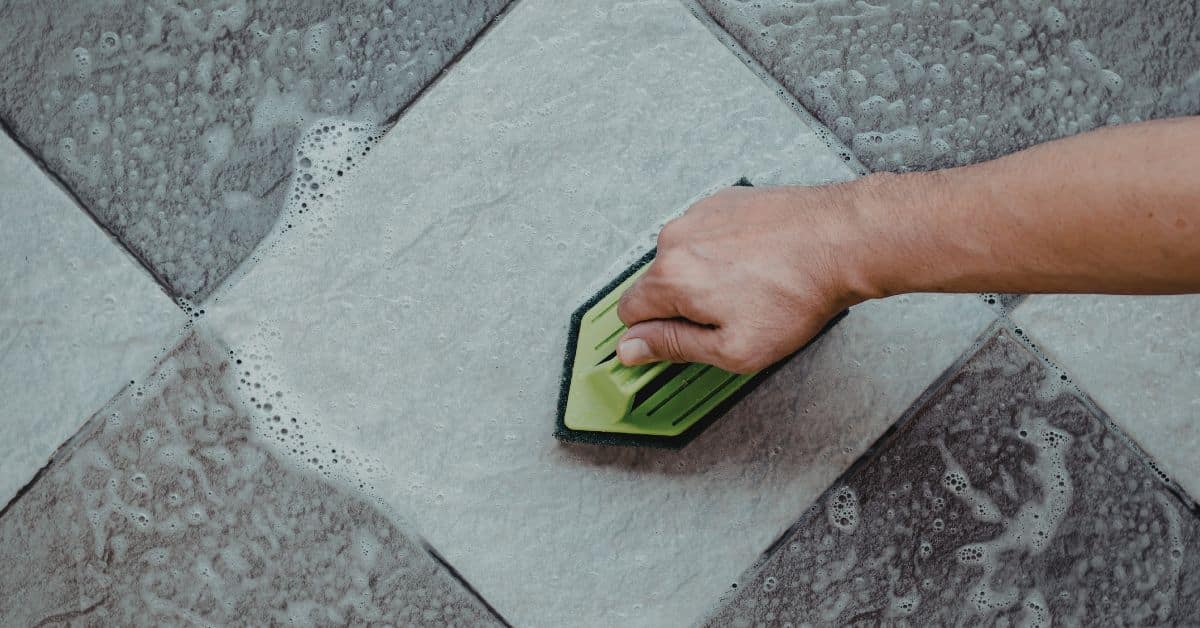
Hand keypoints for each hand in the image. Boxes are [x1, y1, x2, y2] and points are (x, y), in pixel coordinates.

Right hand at [616, 182, 879, 373]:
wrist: (842, 240)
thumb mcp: (733, 347)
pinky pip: (706, 233)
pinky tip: (756, 262)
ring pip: (682, 256)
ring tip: (749, 286)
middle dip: (682, 303)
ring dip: (703, 274)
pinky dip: (723, 249)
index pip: (628, 311)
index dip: (650, 333)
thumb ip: (674, 347)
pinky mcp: (724, 201)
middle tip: (728, 316)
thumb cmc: (796, 293)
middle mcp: (677, 238)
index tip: (675, 339)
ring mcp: (700, 214)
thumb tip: (631, 348)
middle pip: (656, 282)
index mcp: (670, 277)